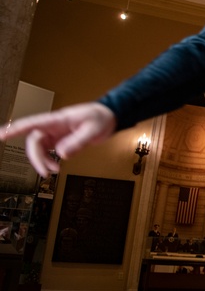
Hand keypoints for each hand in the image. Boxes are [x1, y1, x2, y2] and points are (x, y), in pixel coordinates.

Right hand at [0, 103, 116, 173]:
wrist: (109, 118)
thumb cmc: (100, 117)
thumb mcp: (93, 130)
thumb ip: (78, 142)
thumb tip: (61, 154)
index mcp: (57, 120)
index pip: (32, 123)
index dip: (15, 129)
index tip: (1, 135)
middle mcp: (52, 126)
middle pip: (34, 141)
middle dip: (37, 158)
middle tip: (46, 172)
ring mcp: (55, 133)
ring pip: (39, 148)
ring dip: (43, 161)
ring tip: (54, 170)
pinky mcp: (59, 140)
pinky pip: (47, 152)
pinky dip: (49, 161)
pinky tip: (56, 166)